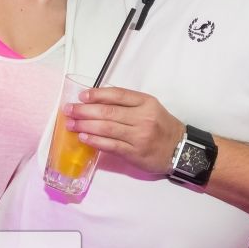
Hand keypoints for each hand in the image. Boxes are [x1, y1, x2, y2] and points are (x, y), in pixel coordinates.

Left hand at [65, 87, 184, 173]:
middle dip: (84, 110)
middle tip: (69, 110)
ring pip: (107, 128)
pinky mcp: (135, 153)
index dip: (97, 94)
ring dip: (85, 126)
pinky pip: (110, 146)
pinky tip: (83, 138)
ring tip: (71, 124)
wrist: (179, 150)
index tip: (82, 96)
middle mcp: (143, 118)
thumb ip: (128, 103)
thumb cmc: (161, 126)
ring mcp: (139, 136)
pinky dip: (95, 141)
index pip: (118, 95)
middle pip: (108, 112)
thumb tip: (97, 101)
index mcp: (146, 103)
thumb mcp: (150, 107)